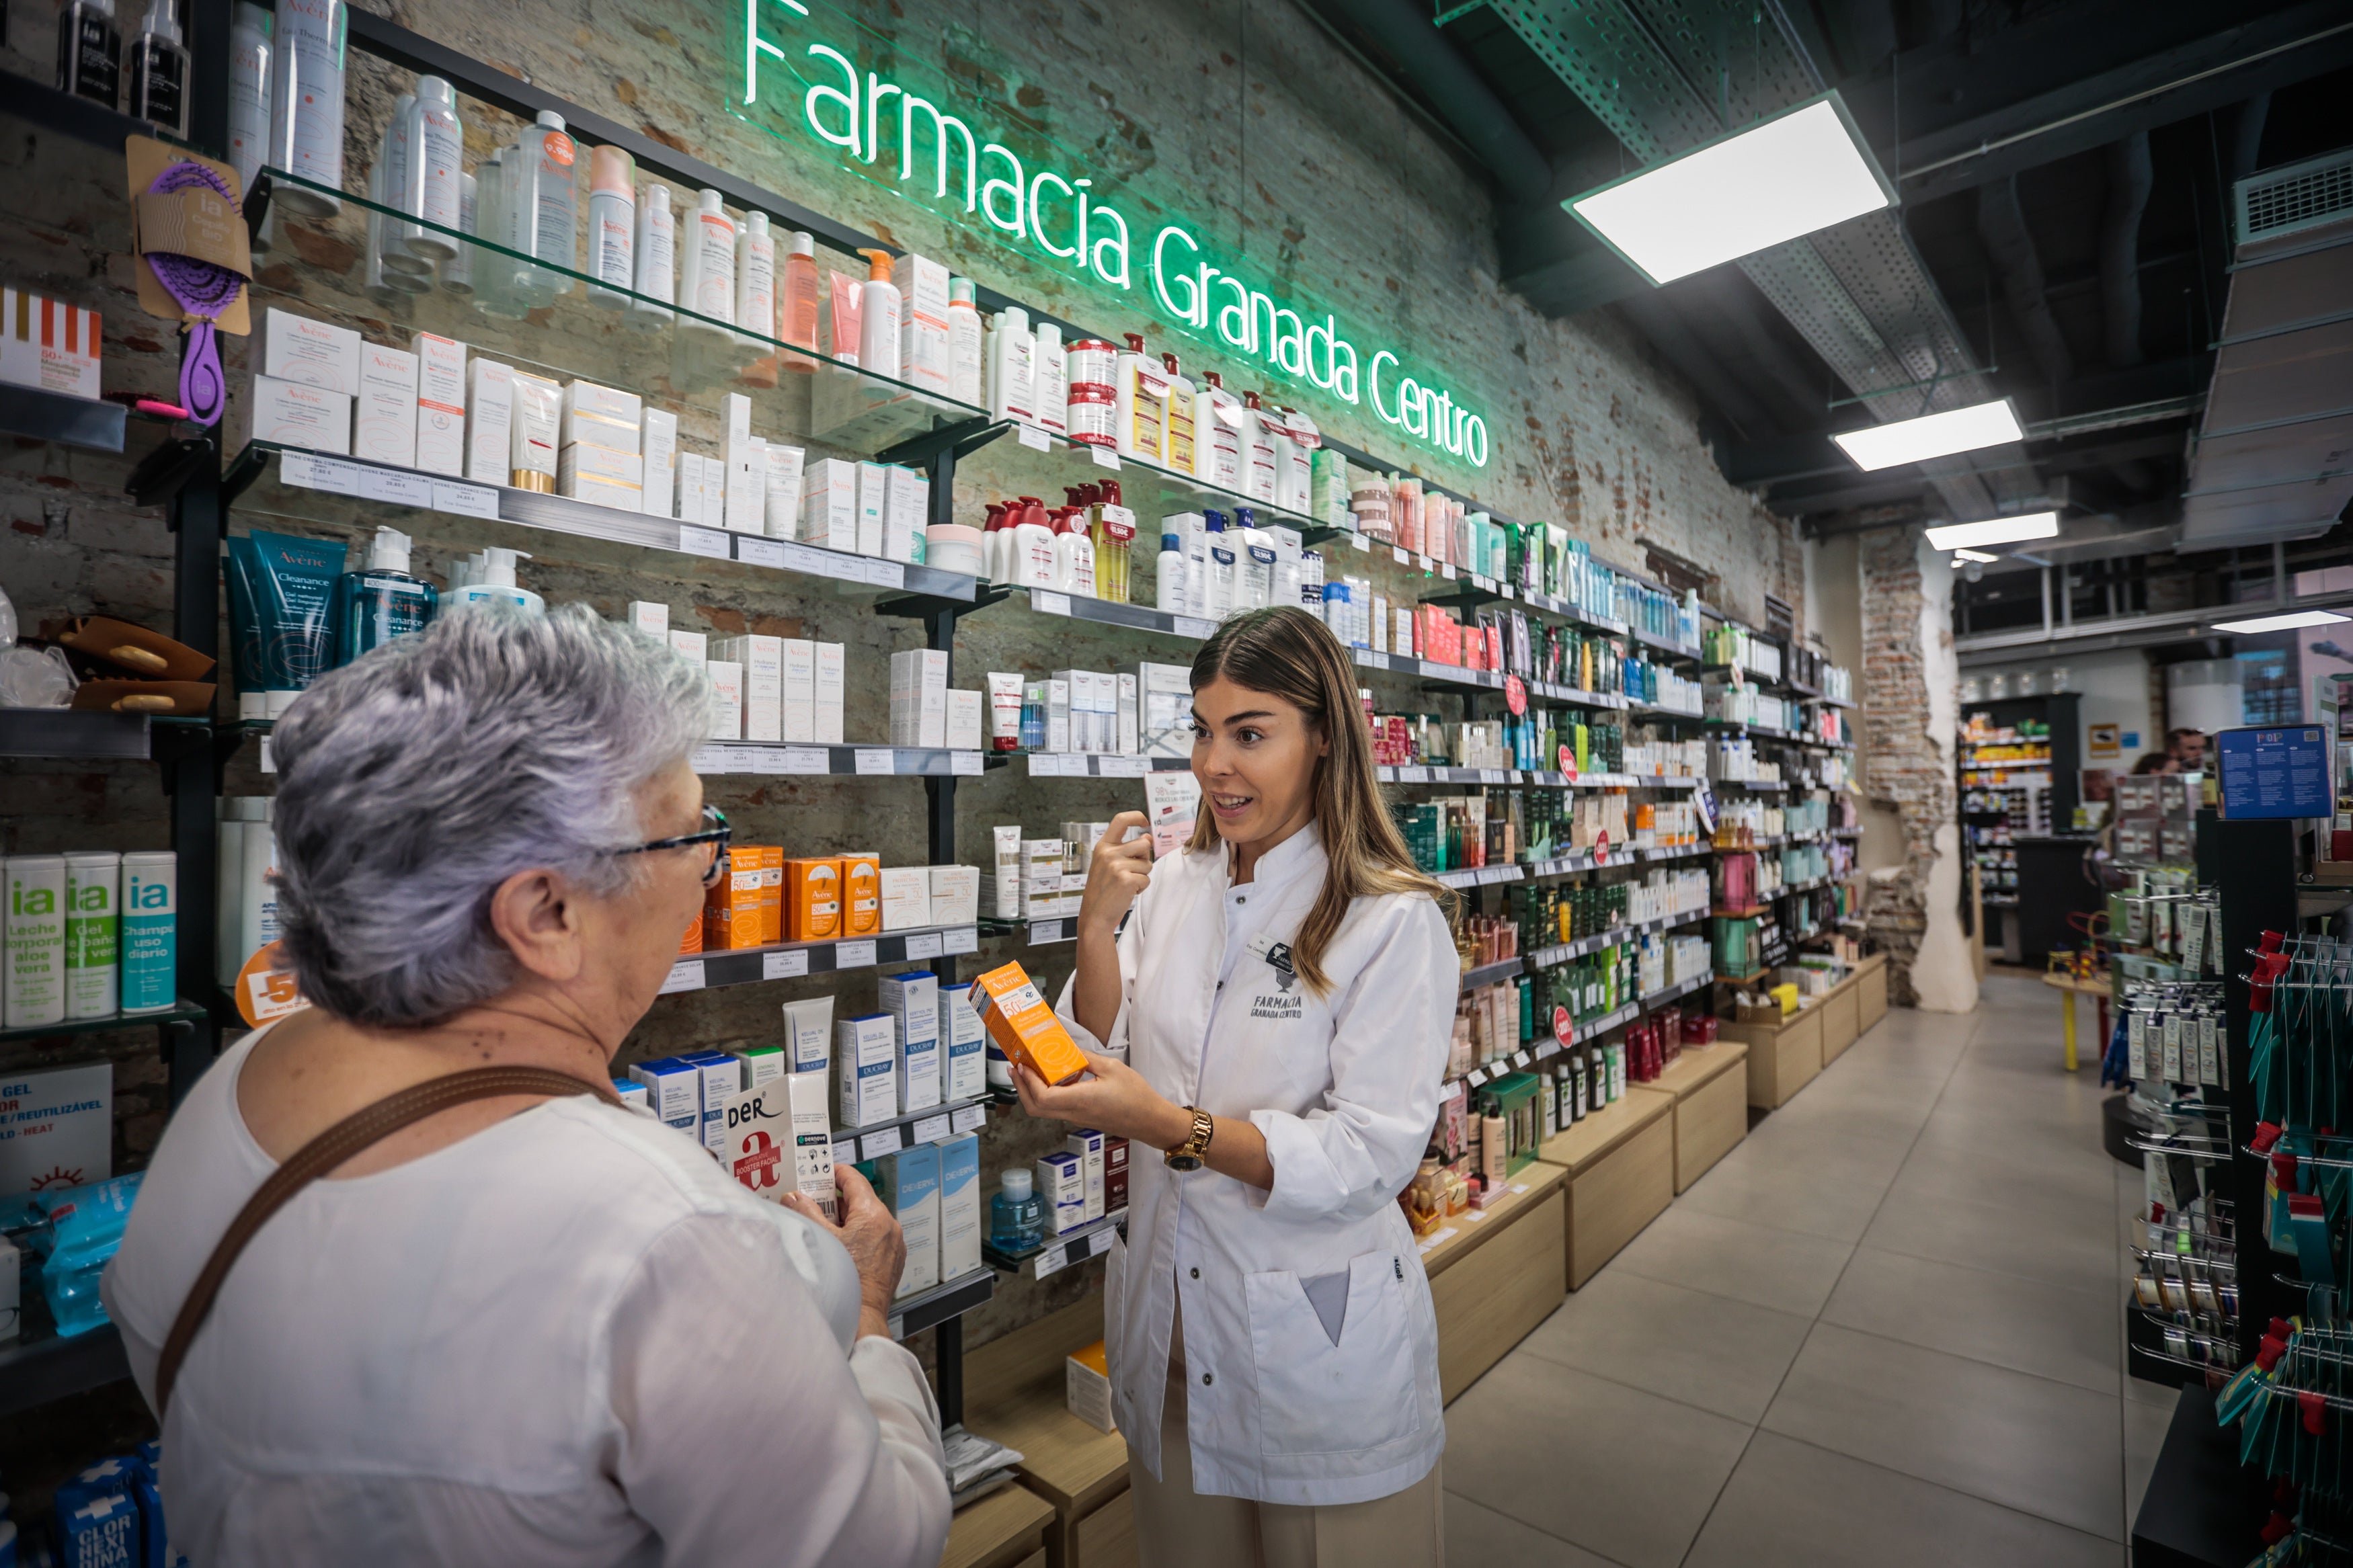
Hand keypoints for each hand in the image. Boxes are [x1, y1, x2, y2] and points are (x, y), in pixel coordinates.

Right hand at [783, 1164, 903, 1337]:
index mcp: (873, 1214)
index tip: (823, 1171)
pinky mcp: (894, 1259)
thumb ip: (806, 1212)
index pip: (854, 1180)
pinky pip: (876, 1237)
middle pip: (861, 1200)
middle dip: (837, 1200)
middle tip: (815, 1201)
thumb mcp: (821, 1238)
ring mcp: (894, 1243)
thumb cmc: (844, 1278)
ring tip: (824, 1225)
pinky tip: (841, 1245)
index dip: (836, 1173)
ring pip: (869, 1219)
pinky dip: (860, 1234)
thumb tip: (794, 1196)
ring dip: (848, 1218)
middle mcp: (889, 1225)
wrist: (862, 1315)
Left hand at [1014, 1049, 1191, 1149]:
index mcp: (1080, 1100)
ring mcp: (1076, 1118)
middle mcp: (1074, 1113)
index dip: (1028, 1082)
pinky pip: (1056, 1108)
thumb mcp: (1112, 1068)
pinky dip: (1046, 1095)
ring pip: (1043, 1110)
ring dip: (1031, 1091)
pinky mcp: (1081, 1117)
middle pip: (1035, 1108)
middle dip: (1021, 1087)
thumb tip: (1068, 1048)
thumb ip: (1086, 1058)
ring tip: (1029, 1070)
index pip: (1043, 1097)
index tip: (1023, 1065)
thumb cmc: (1136, 1096)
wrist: (1150, 1121)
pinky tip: (1052, 1078)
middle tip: (1016, 1068)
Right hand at [1079, 810, 1153, 937]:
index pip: (1120, 820)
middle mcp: (1109, 853)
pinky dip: (1141, 888)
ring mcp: (1117, 866)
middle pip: (1143, 844)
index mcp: (1103, 846)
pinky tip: (1127, 893)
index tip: (1144, 821)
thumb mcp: (1108, 864)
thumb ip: (1126, 850)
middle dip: (1144, 858)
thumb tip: (1147, 837)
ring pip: (1147, 864)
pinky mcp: (1127, 880)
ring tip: (1125, 885)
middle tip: (1131, 872)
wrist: (1095, 916)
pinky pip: (1146, 879)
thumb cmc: (1103, 890)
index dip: (1136, 816)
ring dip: (1142, 875)